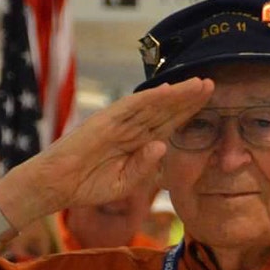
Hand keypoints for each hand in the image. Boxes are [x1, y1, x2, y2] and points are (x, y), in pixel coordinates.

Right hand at [0, 78, 214, 218]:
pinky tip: (168, 91)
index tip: (209, 104)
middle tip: (212, 84)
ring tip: (199, 84)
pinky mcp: (105, 121)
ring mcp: (119, 122)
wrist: (57, 185)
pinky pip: (131, 108)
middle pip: (166, 110)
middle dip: (189, 99)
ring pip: (153, 105)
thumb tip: (162, 145)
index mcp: (138, 143)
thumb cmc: (89, 185)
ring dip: (176, 94)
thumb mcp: (125, 182)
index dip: (188, 114)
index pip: (168, 124)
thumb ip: (145, 166)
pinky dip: (150, 99)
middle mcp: (131, 129)